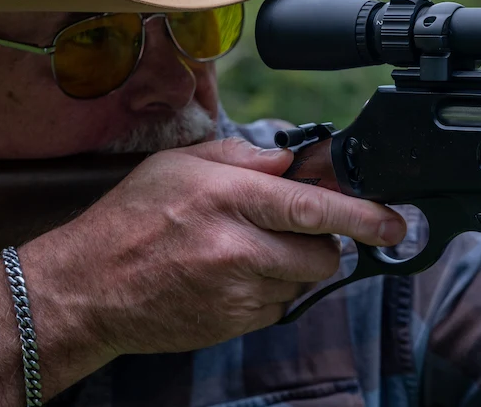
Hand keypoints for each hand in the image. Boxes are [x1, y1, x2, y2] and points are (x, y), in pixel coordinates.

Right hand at [22, 137, 406, 358]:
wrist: (87, 291)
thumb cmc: (130, 221)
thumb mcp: (178, 165)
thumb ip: (242, 157)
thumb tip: (292, 160)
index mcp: (226, 197)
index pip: (312, 208)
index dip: (362, 215)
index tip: (393, 221)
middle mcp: (235, 247)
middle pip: (321, 253)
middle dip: (322, 241)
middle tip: (290, 228)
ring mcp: (235, 292)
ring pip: (302, 280)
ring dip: (291, 265)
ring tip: (244, 250)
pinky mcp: (232, 324)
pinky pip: (278, 306)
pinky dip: (267, 291)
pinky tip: (229, 276)